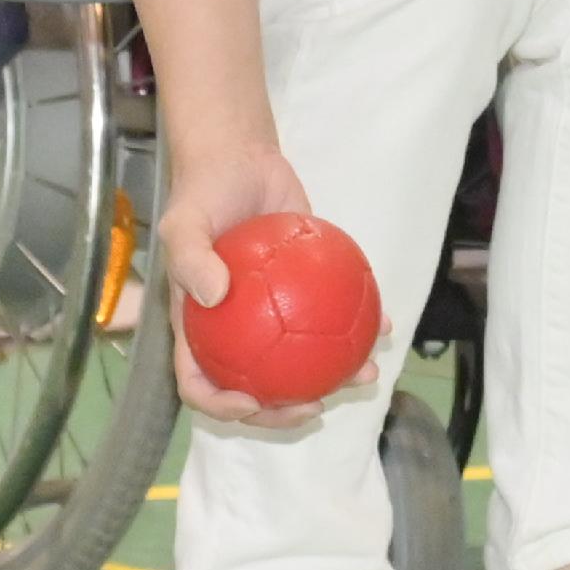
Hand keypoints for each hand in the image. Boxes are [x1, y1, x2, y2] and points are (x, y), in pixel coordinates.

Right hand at [156, 133, 341, 425]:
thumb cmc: (203, 195)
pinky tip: (387, 325)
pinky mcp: (308, 289)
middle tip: (317, 407)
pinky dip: (360, 324)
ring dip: (336, 375)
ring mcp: (273, 314)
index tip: (253, 404)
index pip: (201, 382)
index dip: (222, 406)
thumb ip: (192, 259)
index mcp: (200, 329)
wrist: (240, 160)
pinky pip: (334, 314)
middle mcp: (236, 331)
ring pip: (303, 359)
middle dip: (285, 409)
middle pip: (257, 386)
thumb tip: (213, 297)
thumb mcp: (183, 224)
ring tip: (367, 375)